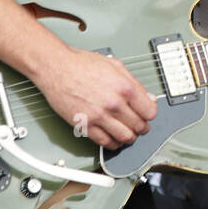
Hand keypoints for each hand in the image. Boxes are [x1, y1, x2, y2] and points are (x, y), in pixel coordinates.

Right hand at [33, 46, 157, 148]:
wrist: (57, 68)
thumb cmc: (82, 64)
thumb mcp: (115, 66)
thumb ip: (134, 83)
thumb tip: (149, 97)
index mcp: (125, 87)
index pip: (150, 111)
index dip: (150, 115)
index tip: (148, 115)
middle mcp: (114, 103)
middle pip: (139, 126)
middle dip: (142, 128)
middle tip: (140, 126)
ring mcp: (100, 116)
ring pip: (125, 137)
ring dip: (130, 138)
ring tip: (128, 134)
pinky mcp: (85, 125)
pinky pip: (105, 142)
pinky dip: (113, 144)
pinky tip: (114, 139)